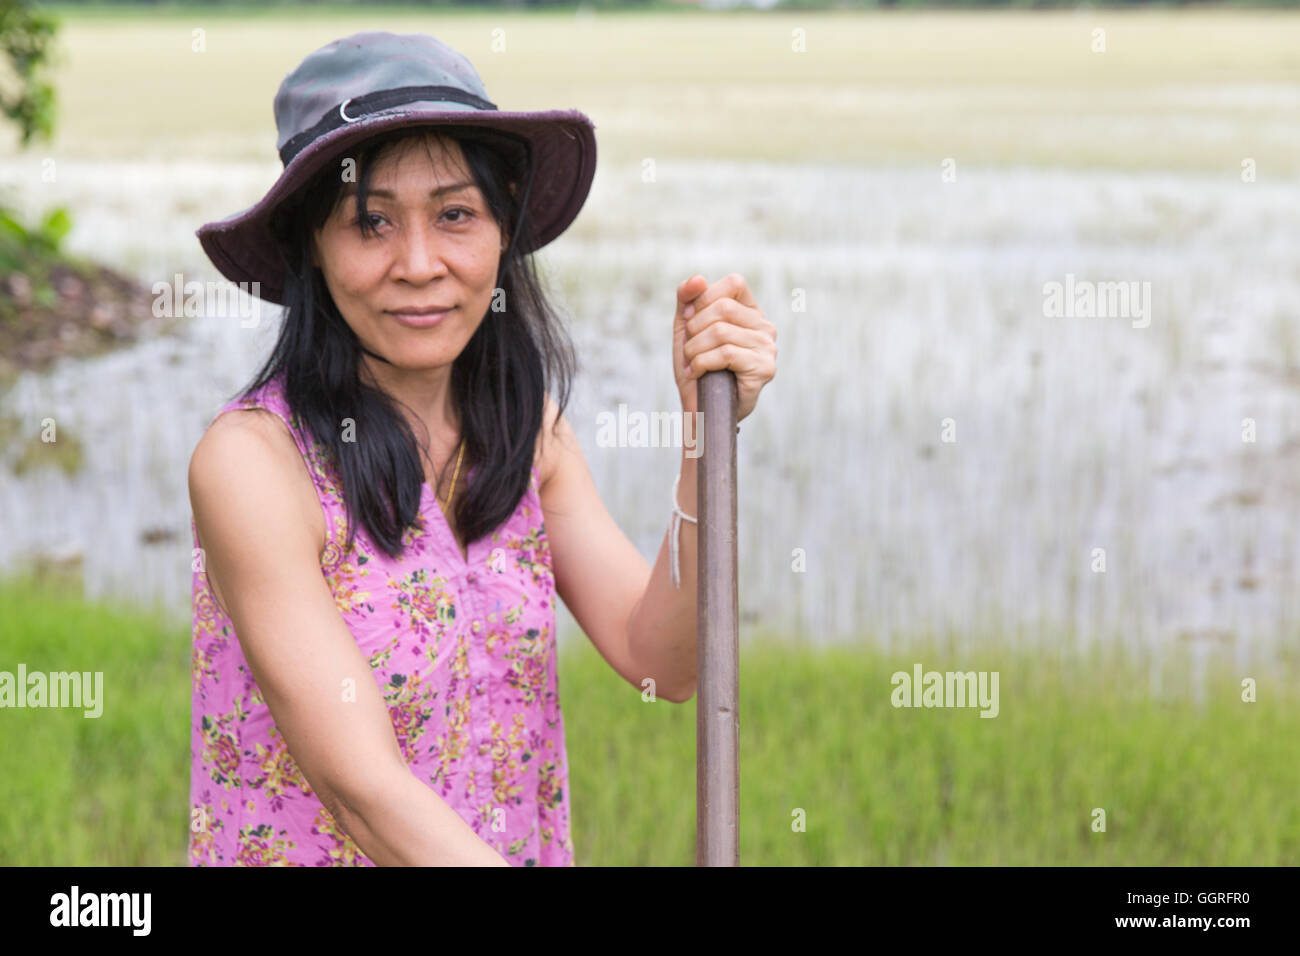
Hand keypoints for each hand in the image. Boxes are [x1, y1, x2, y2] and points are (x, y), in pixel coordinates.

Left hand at [673, 273, 776, 422]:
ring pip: (721, 332)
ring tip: (691, 364)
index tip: (690, 322)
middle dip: (695, 329)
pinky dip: (701, 363)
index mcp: (751, 313)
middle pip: (723, 307)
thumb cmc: (695, 368)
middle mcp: (765, 327)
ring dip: (694, 350)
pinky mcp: (764, 369)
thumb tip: (697, 279)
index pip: (734, 283)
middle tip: (688, 350)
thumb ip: (687, 300)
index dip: (705, 299)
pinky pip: (726, 354)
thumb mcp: (686, 328)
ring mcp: (768, 348)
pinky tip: (697, 374)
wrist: (699, 410)